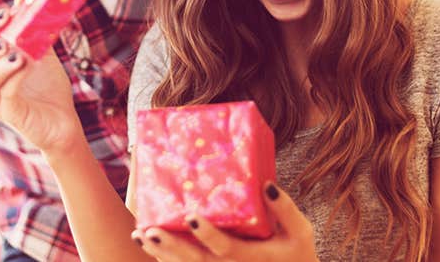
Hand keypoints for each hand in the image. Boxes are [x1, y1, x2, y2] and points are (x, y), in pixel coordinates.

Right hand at [0, 8, 83, 158]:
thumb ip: (36, 32)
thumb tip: (34, 3)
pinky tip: (28, 66)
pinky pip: (6, 94)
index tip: (5, 13)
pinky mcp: (10, 115)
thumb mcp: (43, 54)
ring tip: (17, 55)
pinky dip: (16, 78)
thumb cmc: (49, 87)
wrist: (63, 122)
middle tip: (3, 39)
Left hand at [132, 182, 317, 261]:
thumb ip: (285, 210)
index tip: (191, 216)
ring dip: (162, 254)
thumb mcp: (299, 232)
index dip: (208, 234)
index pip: (226, 248)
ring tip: (140, 235)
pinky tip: (147, 245)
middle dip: (171, 247)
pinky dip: (167, 259)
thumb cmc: (297, 254)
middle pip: (197, 261)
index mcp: (251, 257)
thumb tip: (268, 185)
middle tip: (149, 230)